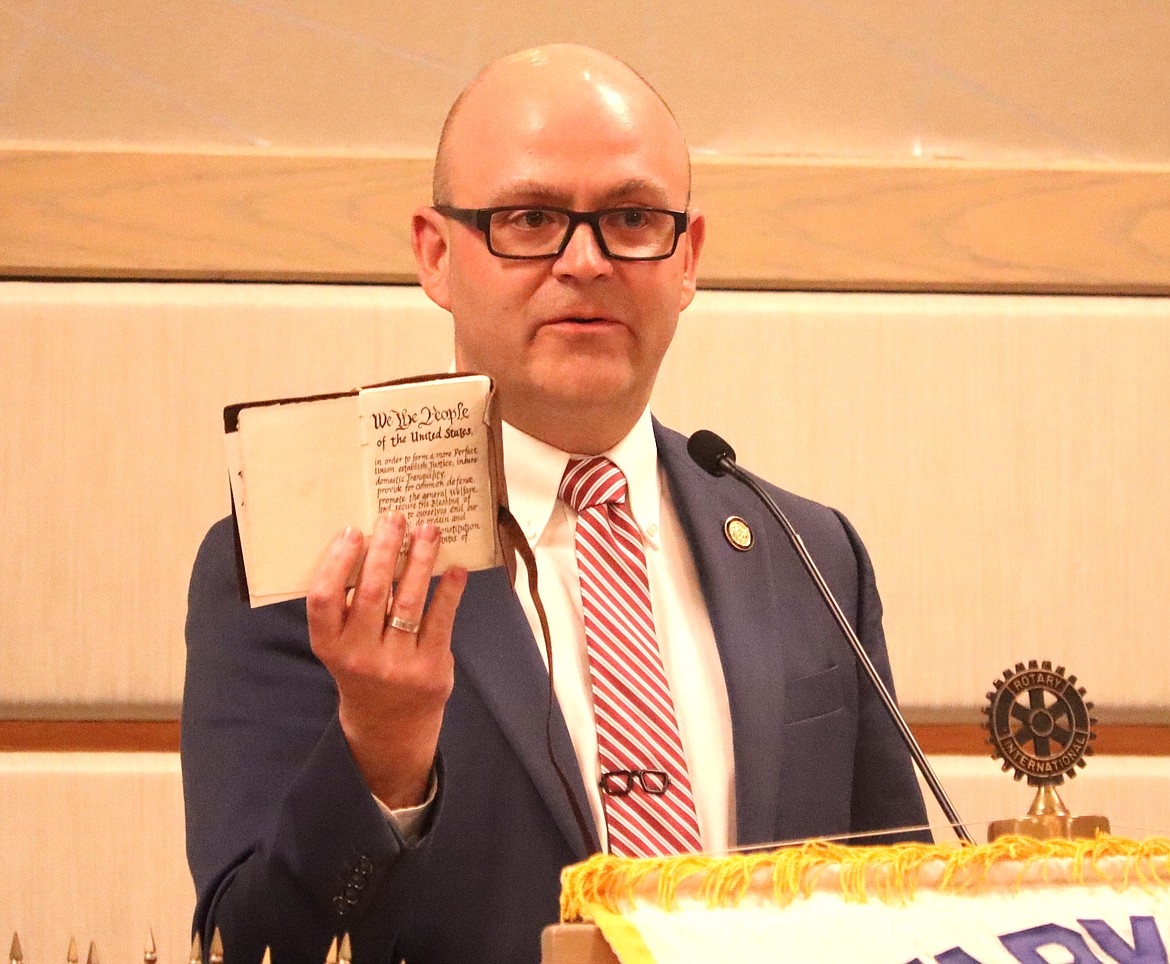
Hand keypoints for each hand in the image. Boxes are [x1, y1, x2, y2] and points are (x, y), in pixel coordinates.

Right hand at [306, 512, 467, 808]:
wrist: (390, 726)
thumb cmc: (364, 668)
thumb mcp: (342, 645)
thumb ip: (349, 607)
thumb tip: (372, 543)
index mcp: (330, 646)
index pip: (324, 599)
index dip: (337, 562)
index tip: (354, 532)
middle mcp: (360, 657)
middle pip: (372, 592)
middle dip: (385, 549)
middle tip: (396, 518)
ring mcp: (396, 665)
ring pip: (409, 601)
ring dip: (420, 559)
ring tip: (428, 530)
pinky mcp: (430, 669)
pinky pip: (441, 620)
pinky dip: (449, 590)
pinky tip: (455, 568)